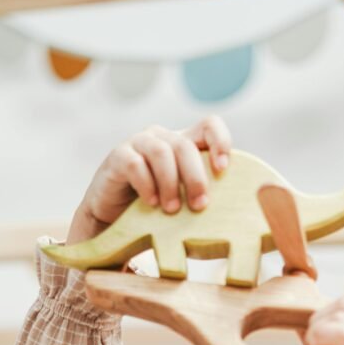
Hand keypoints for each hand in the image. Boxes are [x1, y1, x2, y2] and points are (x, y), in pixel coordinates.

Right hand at [66, 117, 231, 243]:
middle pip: (186, 146)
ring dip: (171, 184)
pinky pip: (136, 165)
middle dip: (196, 177)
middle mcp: (162, 137)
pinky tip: (152, 203)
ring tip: (172, 210)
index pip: (209, 126)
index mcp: (183, 144)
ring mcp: (139, 143)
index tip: (223, 169)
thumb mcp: (181, 200)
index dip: (220, 142)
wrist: (111, 219)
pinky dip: (147, 185)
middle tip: (199, 206)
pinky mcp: (118, 156)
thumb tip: (232, 213)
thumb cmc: (152, 210)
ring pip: (162, 153)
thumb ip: (199, 196)